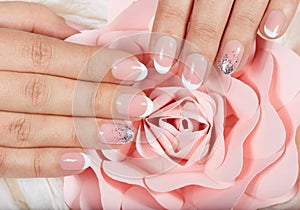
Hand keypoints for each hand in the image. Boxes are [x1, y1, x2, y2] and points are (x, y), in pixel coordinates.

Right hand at [0, 2, 150, 177]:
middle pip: (45, 92)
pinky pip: (8, 160)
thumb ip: (36, 23)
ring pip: (30, 129)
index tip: (132, 69)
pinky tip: (80, 161)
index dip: (92, 63)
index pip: (46, 54)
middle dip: (97, 100)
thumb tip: (82, 35)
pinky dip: (45, 163)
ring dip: (80, 133)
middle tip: (137, 104)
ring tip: (119, 132)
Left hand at [151, 0, 297, 88]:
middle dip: (199, 51)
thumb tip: (173, 51)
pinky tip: (269, 34)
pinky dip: (277, 14)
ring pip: (244, 11)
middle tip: (193, 79)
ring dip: (235, 41)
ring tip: (227, 66)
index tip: (163, 65)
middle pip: (207, 19)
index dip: (167, 37)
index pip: (173, 9)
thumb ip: (184, 14)